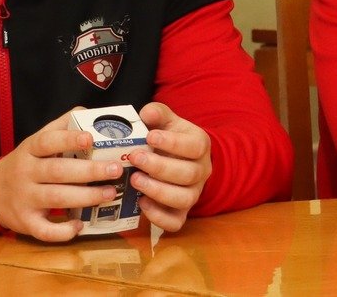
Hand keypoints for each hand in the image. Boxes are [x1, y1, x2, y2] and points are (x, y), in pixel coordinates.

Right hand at [0, 113, 124, 241]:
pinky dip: (63, 231)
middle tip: (115, 169)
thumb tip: (92, 114)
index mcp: (30, 150)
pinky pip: (44, 230)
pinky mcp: (25, 223)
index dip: (68, 140)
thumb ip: (63, 126)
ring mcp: (24, 200)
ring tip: (110, 193)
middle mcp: (25, 173)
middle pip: (58, 172)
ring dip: (85, 197)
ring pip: (56, 199)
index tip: (90, 139)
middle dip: (89, 171)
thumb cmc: (27, 163)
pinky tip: (80, 226)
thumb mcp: (37, 141)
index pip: (47, 141)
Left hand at [127, 101, 212, 231]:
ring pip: (184, 199)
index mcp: (200, 146)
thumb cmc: (170, 139)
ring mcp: (193, 193)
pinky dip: (159, 217)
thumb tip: (147, 113)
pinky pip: (176, 222)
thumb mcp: (167, 122)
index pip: (193, 146)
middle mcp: (202, 171)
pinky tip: (141, 203)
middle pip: (188, 174)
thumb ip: (158, 114)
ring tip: (134, 181)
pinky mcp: (182, 213)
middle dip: (159, 167)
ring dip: (158, 191)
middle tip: (134, 158)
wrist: (181, 160)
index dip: (172, 143)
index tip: (149, 137)